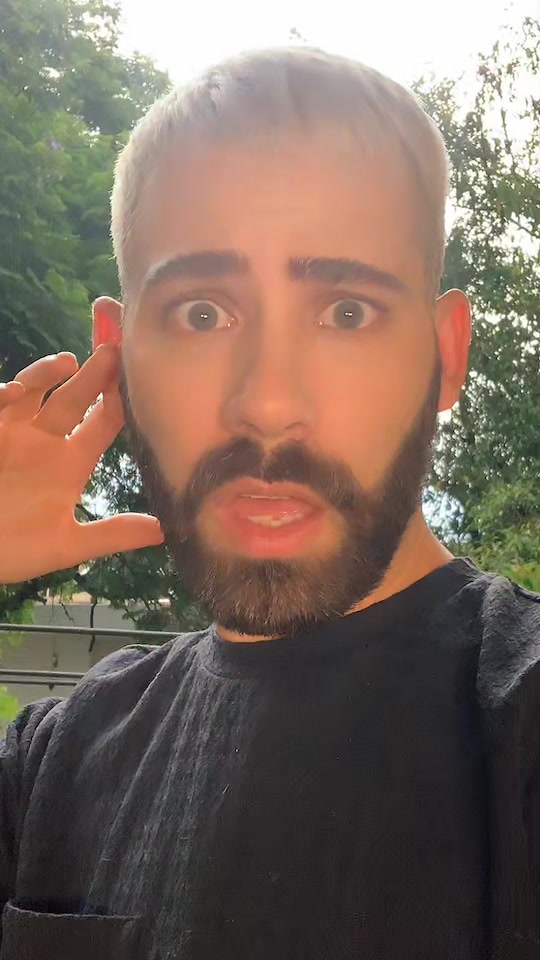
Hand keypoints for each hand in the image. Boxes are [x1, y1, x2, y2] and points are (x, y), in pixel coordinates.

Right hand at [0, 345, 163, 583]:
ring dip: (48, 373)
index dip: (123, 397)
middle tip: (114, 349)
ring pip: (33, 390)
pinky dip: (4, 396)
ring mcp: (12, 433)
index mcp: (71, 462)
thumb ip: (111, 534)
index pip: (105, 420)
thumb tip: (165, 530)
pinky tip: (15, 392)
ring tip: (67, 362)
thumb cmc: (12, 550)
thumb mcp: (65, 545)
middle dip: (94, 372)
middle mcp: (45, 440)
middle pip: (75, 397)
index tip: (145, 373)